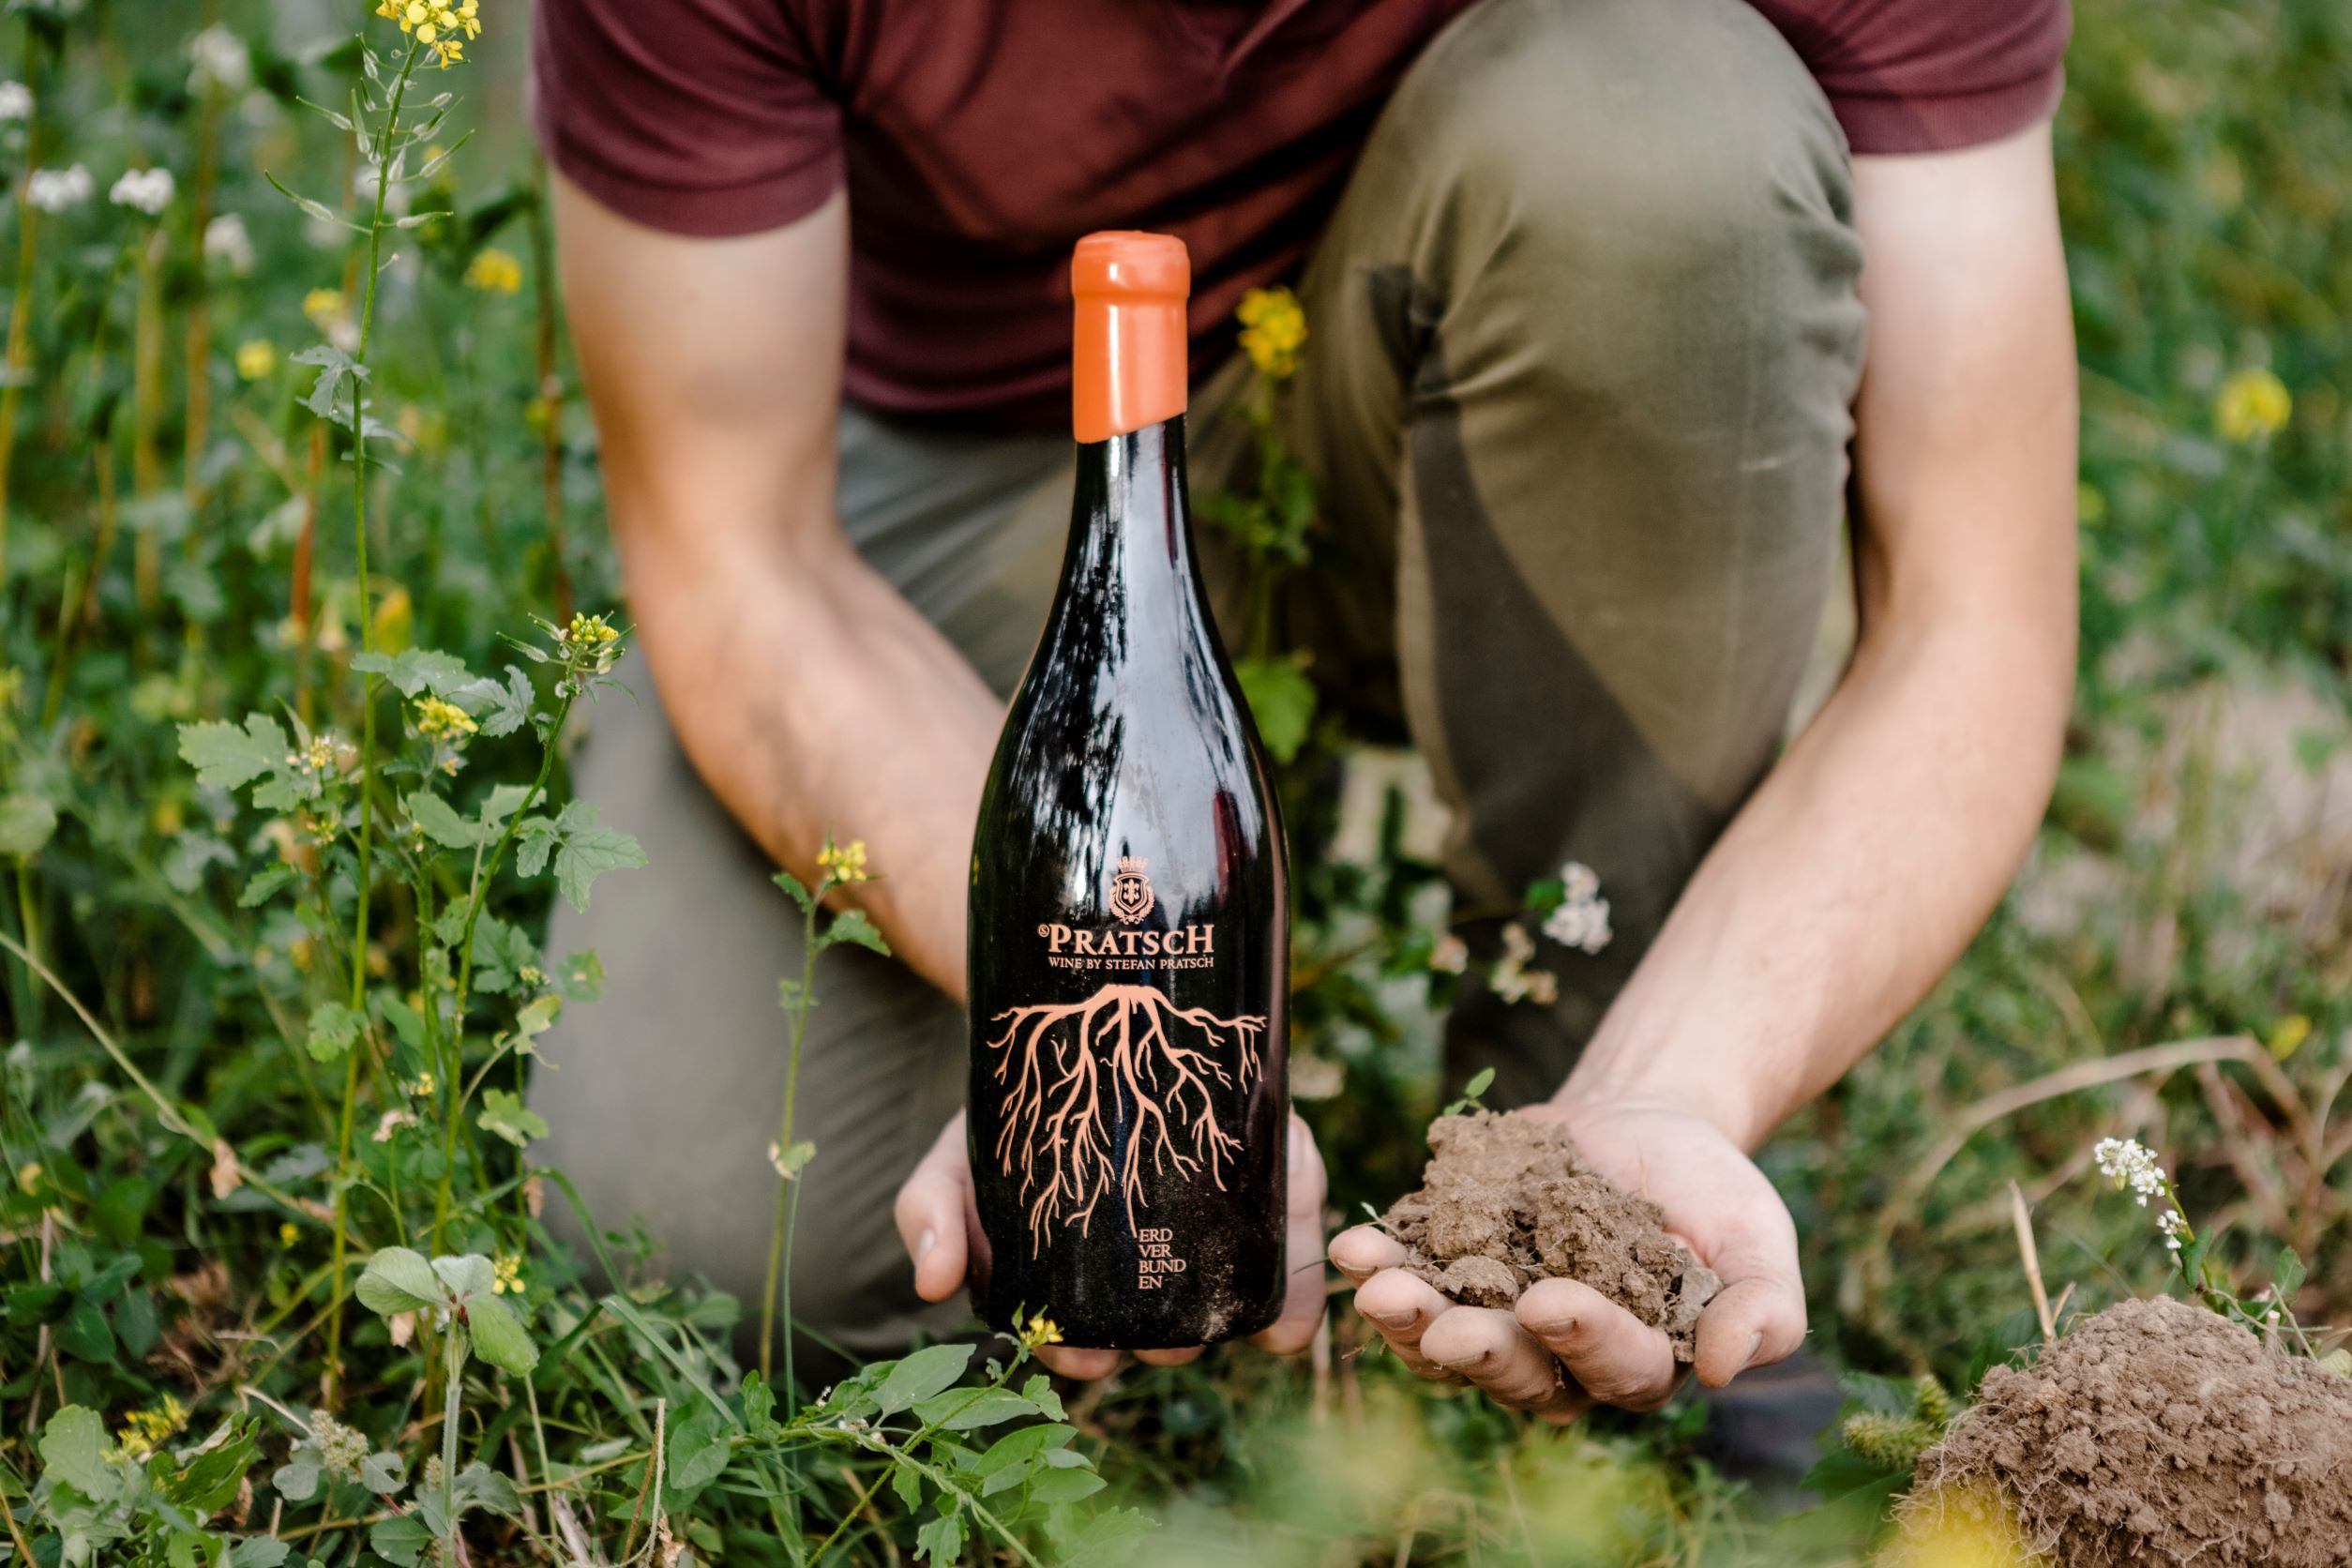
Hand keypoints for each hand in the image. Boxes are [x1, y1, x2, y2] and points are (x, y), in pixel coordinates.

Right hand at [894, 1109, 1328, 1377]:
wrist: (1070, 1025)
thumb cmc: (1005, 1114)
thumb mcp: (954, 1158)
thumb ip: (929, 1214)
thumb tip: (930, 1286)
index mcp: (1072, 1278)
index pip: (1080, 1340)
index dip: (1082, 1361)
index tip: (1086, 1362)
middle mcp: (1141, 1266)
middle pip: (1158, 1329)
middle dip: (1162, 1347)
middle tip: (1161, 1343)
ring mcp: (1208, 1228)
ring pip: (1227, 1299)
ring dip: (1228, 1326)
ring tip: (1217, 1327)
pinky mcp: (1265, 1188)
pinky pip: (1286, 1249)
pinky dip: (1292, 1298)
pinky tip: (1290, 1327)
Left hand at [1326, 1096, 1803, 1421]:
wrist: (1643, 1121)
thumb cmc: (1711, 1191)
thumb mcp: (1759, 1241)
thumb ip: (1764, 1310)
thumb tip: (1728, 1369)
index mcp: (1640, 1365)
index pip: (1614, 1368)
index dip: (1582, 1339)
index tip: (1549, 1302)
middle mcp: (1560, 1359)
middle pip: (1516, 1370)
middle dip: (1478, 1348)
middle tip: (1444, 1324)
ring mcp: (1496, 1315)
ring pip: (1447, 1339)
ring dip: (1409, 1319)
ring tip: (1376, 1288)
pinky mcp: (1450, 1269)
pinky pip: (1409, 1277)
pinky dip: (1380, 1264)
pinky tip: (1354, 1248)